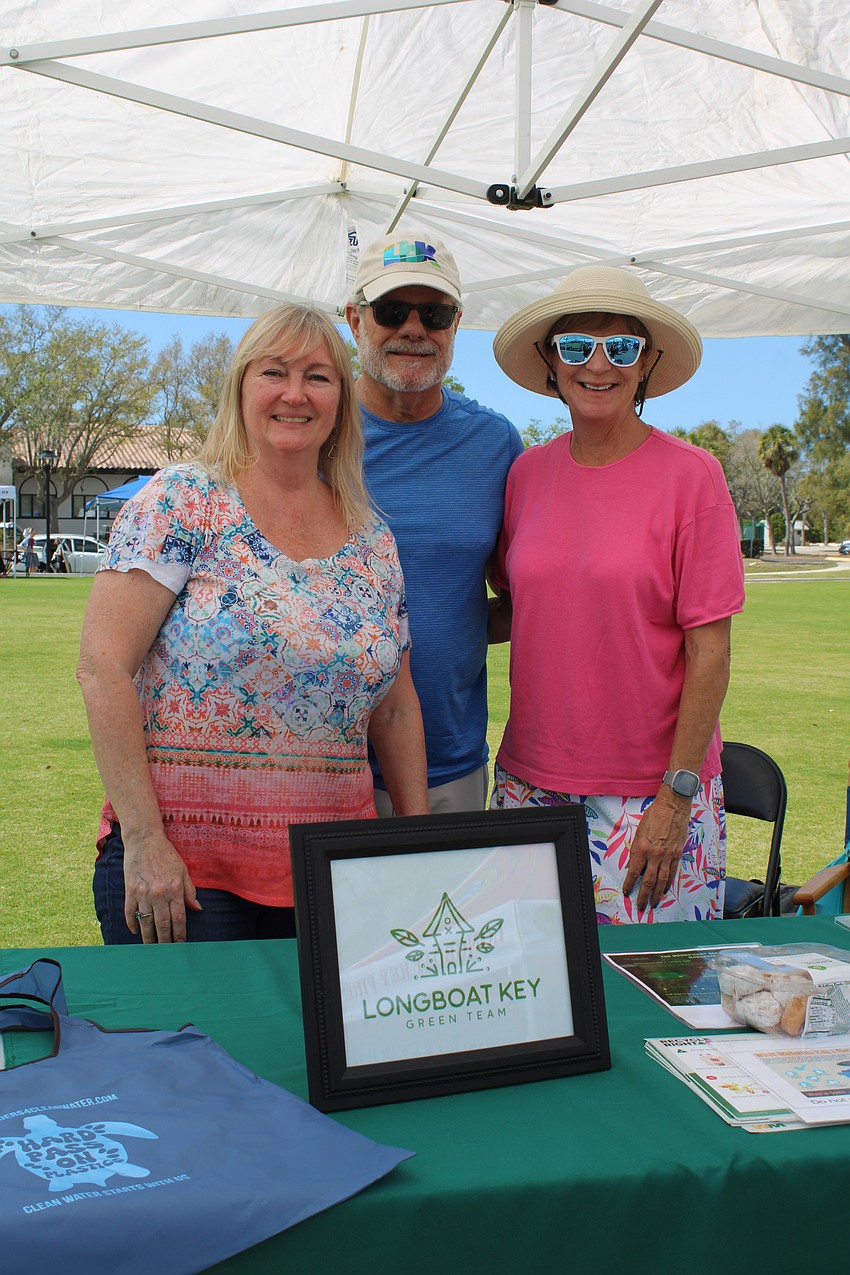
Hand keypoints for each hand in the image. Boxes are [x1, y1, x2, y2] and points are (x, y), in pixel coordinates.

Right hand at [123, 829, 200, 942]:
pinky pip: (130, 913)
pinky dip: (133, 925)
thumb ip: (190, 891)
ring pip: (146, 922)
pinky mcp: (130, 891)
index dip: (180, 934)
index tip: (181, 945)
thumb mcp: (183, 871)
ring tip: (152, 948)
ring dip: (149, 938)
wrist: (145, 840)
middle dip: (165, 941)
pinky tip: (136, 932)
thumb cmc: (166, 855)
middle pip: (162, 925)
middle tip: (167, 952)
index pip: (179, 918)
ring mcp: (143, 893)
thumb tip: (197, 909)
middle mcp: (159, 894)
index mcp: (174, 889)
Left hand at [621, 788, 691, 911]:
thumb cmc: (654, 814)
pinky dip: (668, 883)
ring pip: (661, 880)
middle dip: (643, 895)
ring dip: (656, 894)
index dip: (629, 884)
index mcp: (642, 847)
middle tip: (640, 906)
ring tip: (653, 903)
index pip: (634, 871)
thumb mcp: (639, 830)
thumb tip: (633, 864)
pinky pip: (672, 872)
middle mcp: (655, 854)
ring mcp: (668, 855)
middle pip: (648, 881)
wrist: (673, 806)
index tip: (626, 892)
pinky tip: (664, 890)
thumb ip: (636, 849)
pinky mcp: (678, 854)